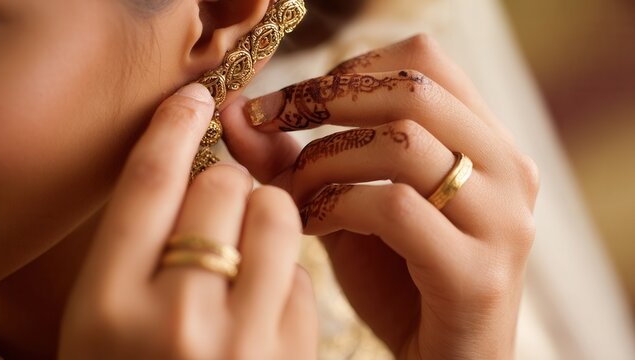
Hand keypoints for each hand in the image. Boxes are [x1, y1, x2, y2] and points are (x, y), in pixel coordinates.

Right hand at [59, 84, 316, 359]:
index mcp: (108, 308)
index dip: (174, 127)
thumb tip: (198, 159)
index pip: (148, 184)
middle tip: (216, 205)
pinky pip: (301, 277)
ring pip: (276, 216)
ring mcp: (244, 342)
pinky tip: (262, 308)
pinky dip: (284, 276)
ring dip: (264, 214)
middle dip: (224, 183)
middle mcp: (177, 321)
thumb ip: (139, 245)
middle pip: (221, 188)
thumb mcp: (104, 321)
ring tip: (244, 249)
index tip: (194, 99)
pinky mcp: (294, 357)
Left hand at [221, 35, 538, 358]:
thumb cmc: (396, 279)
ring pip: (403, 145)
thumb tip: (236, 112)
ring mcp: (502, 221)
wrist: (442, 359)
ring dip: (324, 160)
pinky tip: (309, 224)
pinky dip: (337, 206)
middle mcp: (508, 170)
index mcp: (487, 141)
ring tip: (290, 191)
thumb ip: (298, 158)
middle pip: (412, 90)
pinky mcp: (478, 274)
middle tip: (270, 126)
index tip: (284, 103)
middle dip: (325, 100)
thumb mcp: (346, 206)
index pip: (421, 60)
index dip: (344, 71)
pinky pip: (396, 210)